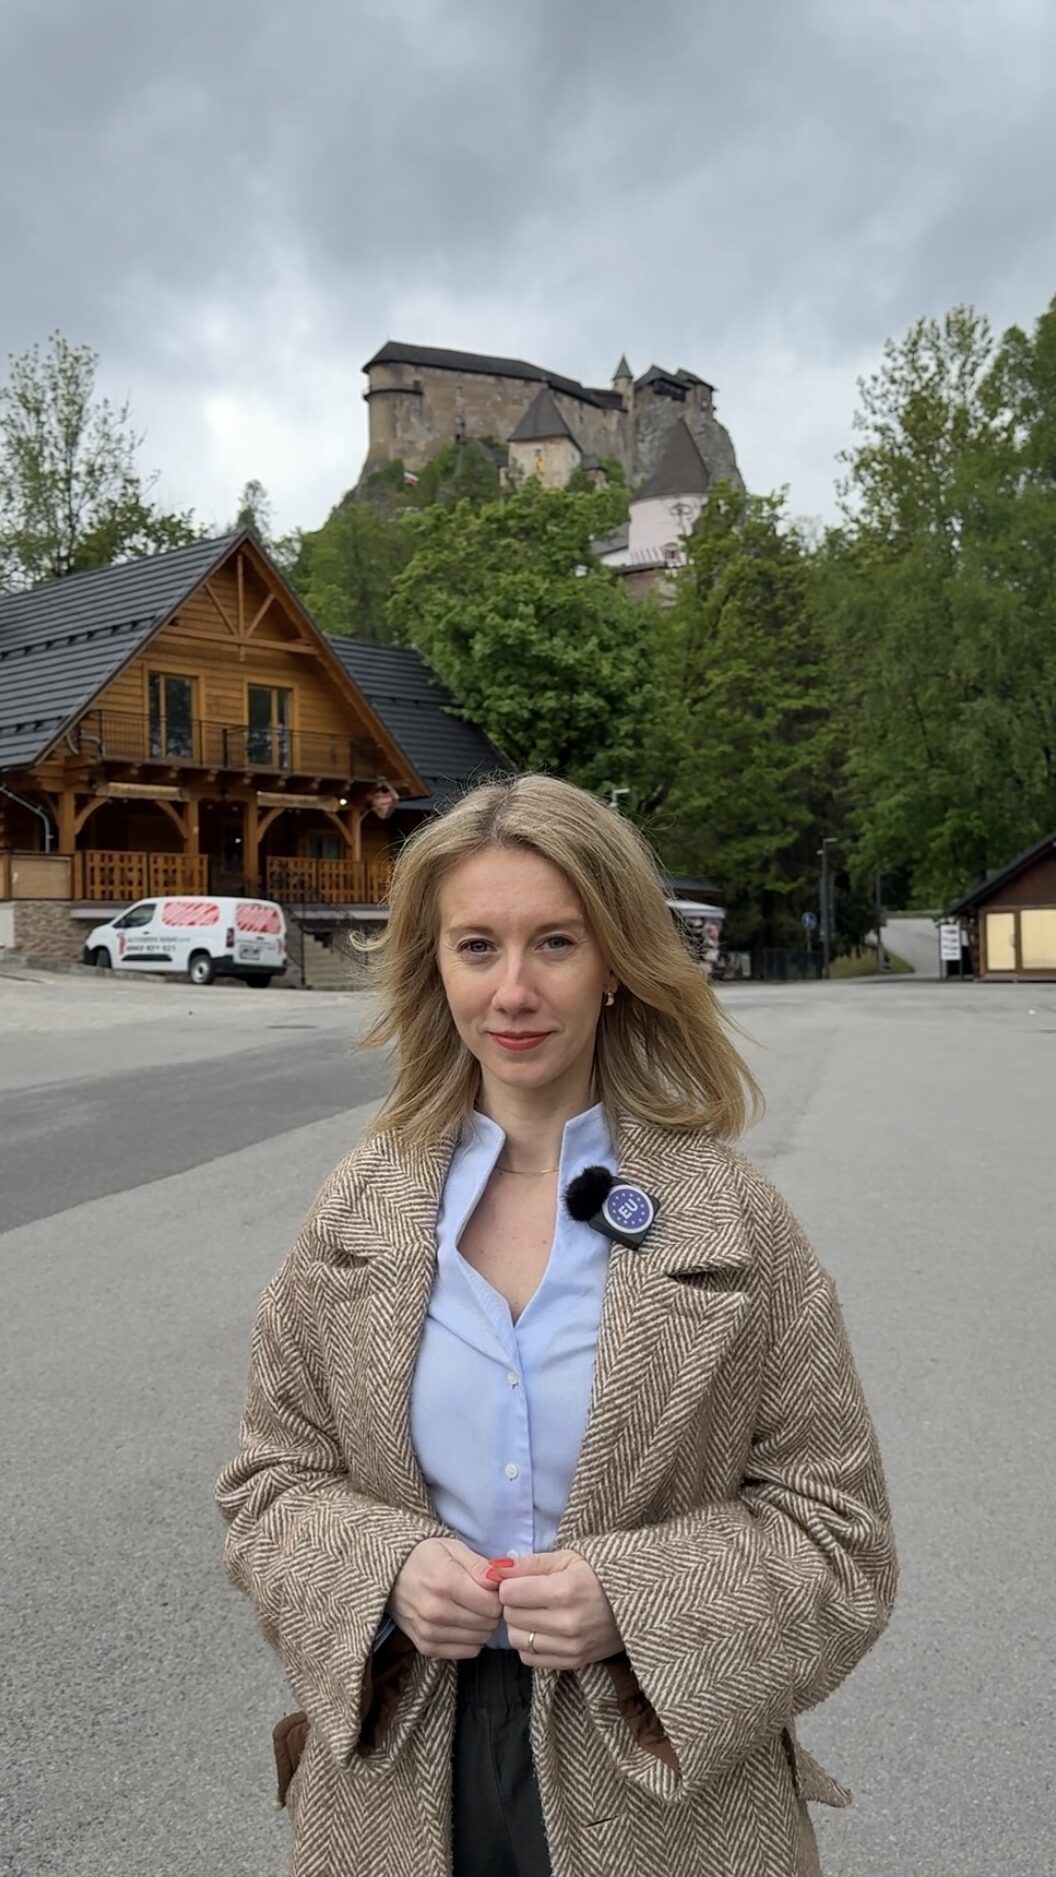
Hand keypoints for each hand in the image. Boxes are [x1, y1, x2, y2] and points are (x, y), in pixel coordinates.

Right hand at [389, 1538, 501, 1659]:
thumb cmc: (425, 1556)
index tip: (493, 1588)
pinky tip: (462, 1623)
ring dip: (482, 1626)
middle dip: (492, 1611)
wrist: (389, 1574)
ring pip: (480, 1640)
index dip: (499, 1596)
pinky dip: (471, 1640)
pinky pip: (466, 1652)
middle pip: (488, 1624)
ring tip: (471, 1608)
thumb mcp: (453, 1548)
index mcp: (446, 1583)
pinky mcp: (426, 1647)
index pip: (492, 1605)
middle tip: (482, 1597)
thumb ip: (479, 1566)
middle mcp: (436, 1612)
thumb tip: (500, 1582)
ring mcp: (429, 1632)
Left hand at [495, 1550, 621, 1669]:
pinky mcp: (574, 1662)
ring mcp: (571, 1646)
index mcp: (564, 1590)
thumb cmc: (598, 1573)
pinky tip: (544, 1631)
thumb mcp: (566, 1558)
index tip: (521, 1581)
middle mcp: (567, 1622)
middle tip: (529, 1596)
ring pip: (517, 1640)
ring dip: (520, 1626)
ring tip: (537, 1613)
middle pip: (511, 1617)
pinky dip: (531, 1645)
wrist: (638, 1602)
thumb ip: (528, 1563)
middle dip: (514, 1605)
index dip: (510, 1585)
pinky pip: (530, 1659)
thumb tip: (493, 1568)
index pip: (509, 1594)